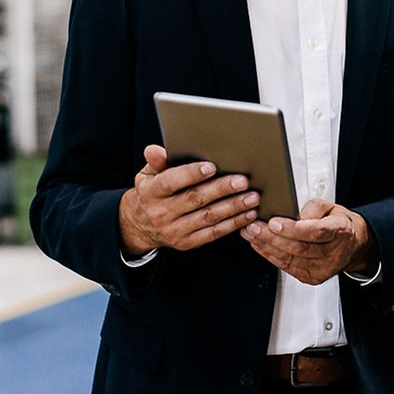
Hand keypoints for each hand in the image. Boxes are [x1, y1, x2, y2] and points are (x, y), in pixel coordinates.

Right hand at [118, 145, 259, 254]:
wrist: (142, 226)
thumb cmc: (152, 194)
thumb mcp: (147, 175)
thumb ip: (156, 162)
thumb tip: (154, 150)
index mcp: (151, 193)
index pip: (170, 183)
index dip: (190, 174)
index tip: (212, 166)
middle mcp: (161, 213)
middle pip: (195, 199)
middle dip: (221, 189)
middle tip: (242, 181)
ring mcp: (175, 230)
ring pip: (208, 217)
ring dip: (233, 207)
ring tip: (251, 197)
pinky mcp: (187, 243)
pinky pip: (213, 233)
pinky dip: (233, 223)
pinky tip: (247, 214)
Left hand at [240, 199, 376, 285]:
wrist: (351, 244)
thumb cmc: (337, 223)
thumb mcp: (330, 206)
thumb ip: (311, 208)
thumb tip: (290, 214)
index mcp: (340, 232)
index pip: (316, 232)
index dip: (293, 229)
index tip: (273, 222)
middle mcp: (333, 254)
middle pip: (299, 248)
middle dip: (272, 237)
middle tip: (253, 226)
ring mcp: (323, 269)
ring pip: (290, 258)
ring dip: (266, 246)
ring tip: (250, 233)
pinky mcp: (313, 278)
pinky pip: (287, 266)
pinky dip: (270, 255)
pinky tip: (258, 245)